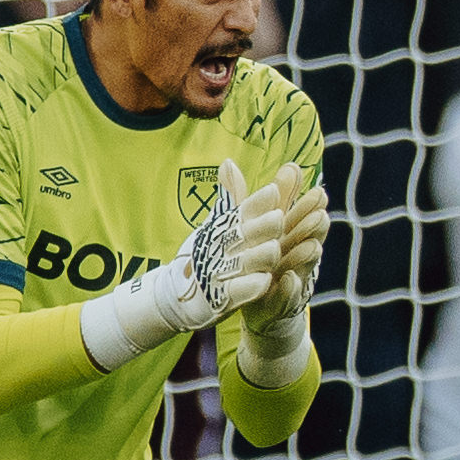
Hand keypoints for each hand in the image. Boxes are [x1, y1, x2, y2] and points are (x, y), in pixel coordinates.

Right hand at [80, 157, 292, 368]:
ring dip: (260, 255)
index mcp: (226, 229)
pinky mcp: (221, 298)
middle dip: (263, 226)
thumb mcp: (219, 223)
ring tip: (274, 249)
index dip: (257, 202)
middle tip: (279, 217)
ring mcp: (222, 273)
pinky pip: (237, 291)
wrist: (180, 292)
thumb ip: (230, 196)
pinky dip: (250, 287)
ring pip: (246, 262)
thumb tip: (229, 162)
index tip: (273, 191)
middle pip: (245, 235)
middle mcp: (223, 248)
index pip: (243, 211)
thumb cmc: (207, 253)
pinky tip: (264, 281)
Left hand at [243, 160, 326, 335]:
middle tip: (320, 211)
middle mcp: (296, 251)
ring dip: (307, 254)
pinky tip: (290, 280)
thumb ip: (243, 199)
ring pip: (304, 263)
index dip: (309, 203)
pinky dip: (290, 288)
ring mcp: (293, 275)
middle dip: (313, 223)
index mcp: (289, 232)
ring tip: (312, 246)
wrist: (258, 304)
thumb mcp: (249, 228)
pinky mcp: (282, 300)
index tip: (315, 189)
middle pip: (309, 234)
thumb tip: (227, 163)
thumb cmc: (259, 258)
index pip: (302, 212)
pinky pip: (288, 295)